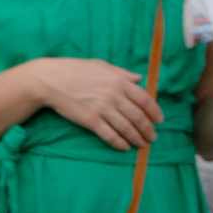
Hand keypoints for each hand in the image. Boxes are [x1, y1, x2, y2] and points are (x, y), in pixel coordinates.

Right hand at [35, 56, 163, 152]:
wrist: (52, 80)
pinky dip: (119, 143)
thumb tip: (139, 78)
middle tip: (153, 137)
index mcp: (118, 80)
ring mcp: (102, 108)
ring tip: (142, 144)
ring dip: (136, 138)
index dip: (154, 111)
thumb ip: (122, 73)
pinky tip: (125, 147)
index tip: (160, 120)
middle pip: (138, 116)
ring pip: (126, 127)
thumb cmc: (76, 70)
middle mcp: (113, 95)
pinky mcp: (90, 120)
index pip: (144, 99)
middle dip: (148, 129)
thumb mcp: (102, 66)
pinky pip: (109, 135)